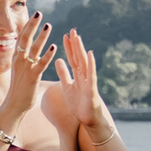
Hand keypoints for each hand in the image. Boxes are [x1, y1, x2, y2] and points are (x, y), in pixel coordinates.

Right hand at [0, 16, 58, 124]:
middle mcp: (19, 61)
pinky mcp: (32, 77)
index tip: (34, 15)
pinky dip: (47, 55)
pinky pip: (41, 64)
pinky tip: (54, 47)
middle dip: (32, 25)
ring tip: (48, 25)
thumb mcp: (20, 70)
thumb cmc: (19, 88)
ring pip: (34, 49)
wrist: (14, 105)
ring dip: (42, 37)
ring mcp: (25, 68)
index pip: (21, 37)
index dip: (28, 26)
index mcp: (17, 58)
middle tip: (39, 13)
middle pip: (25, 39)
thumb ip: (25, 59)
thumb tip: (30, 50)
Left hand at [52, 29, 111, 143]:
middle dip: (75, 44)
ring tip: (78, 38)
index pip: (72, 58)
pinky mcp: (92, 89)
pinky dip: (90, 64)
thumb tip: (58, 60)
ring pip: (84, 63)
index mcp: (78, 76)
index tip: (65, 35)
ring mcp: (89, 81)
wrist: (89, 120)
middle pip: (78, 57)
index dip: (69, 47)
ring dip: (81, 50)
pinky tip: (89, 54)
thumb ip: (64, 74)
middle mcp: (84, 76)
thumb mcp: (68, 87)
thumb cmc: (80, 105)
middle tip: (72, 30)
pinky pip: (91, 75)